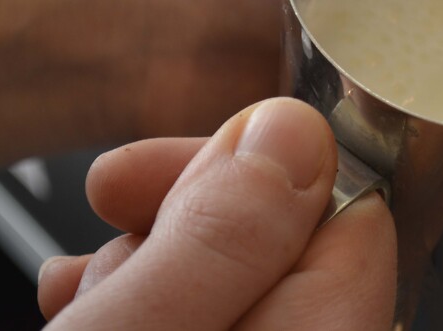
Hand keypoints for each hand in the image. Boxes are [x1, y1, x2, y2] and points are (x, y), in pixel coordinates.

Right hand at [36, 97, 396, 329]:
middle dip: (201, 206)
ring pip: (244, 276)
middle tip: (120, 194)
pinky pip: (216, 311)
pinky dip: (156, 295)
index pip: (357, 216)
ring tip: (85, 277)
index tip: (198, 148)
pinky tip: (90, 300)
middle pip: (294, 242)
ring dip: (161, 253)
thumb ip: (227, 233)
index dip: (271, 164)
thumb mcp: (140, 329)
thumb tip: (293, 131)